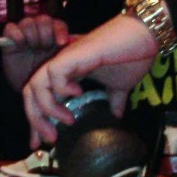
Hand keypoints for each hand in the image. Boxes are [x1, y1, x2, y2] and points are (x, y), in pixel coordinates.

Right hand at [2, 15, 70, 90]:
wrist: (31, 93)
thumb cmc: (47, 80)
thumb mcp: (60, 67)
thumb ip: (66, 54)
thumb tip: (75, 41)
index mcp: (53, 38)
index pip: (58, 24)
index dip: (60, 30)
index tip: (62, 43)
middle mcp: (39, 34)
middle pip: (43, 20)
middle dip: (45, 32)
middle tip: (44, 47)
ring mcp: (24, 37)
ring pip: (28, 22)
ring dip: (31, 33)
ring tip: (32, 47)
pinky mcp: (9, 42)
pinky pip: (10, 28)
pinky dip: (15, 33)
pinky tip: (20, 44)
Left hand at [22, 14, 158, 148]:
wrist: (145, 33)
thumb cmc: (133, 55)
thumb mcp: (120, 85)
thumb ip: (114, 100)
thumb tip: (116, 117)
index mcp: (68, 74)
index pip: (40, 97)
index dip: (38, 121)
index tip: (43, 142)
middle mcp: (62, 66)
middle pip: (30, 92)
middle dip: (35, 120)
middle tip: (50, 139)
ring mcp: (67, 58)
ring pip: (36, 84)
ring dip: (47, 108)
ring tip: (67, 120)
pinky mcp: (76, 53)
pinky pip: (54, 72)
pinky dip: (60, 87)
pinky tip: (77, 92)